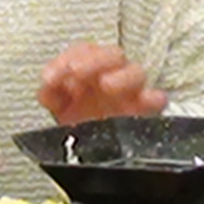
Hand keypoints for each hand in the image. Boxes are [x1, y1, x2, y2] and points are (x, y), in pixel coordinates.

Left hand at [39, 43, 167, 125]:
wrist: (93, 152)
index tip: (50, 76)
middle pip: (112, 54)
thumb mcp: (60, 107)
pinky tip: (141, 101)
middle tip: (75, 72)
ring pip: (136, 72)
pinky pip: (158, 99)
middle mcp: (113, 76)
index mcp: (91, 70)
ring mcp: (131, 93)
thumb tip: (46, 89)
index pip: (85, 51)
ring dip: (120, 76)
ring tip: (106, 85)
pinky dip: (152, 97)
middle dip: (93, 60)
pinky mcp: (146, 111)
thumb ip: (52, 94)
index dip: (67, 58)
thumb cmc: (81, 123)